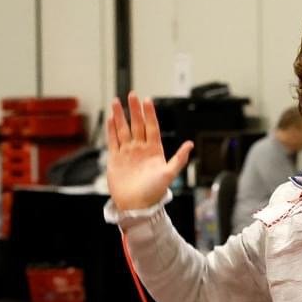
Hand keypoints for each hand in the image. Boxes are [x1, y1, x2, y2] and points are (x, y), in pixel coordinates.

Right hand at [104, 94, 193, 211]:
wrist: (136, 206)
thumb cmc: (153, 192)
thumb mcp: (169, 174)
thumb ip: (179, 158)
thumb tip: (190, 144)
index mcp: (154, 150)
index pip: (151, 127)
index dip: (149, 114)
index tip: (147, 100)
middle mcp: (140, 149)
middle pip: (136, 124)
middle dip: (134, 109)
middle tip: (132, 95)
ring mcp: (127, 153)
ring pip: (123, 129)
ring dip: (120, 116)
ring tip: (116, 101)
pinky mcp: (115, 159)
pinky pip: (113, 140)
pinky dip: (111, 129)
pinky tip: (110, 118)